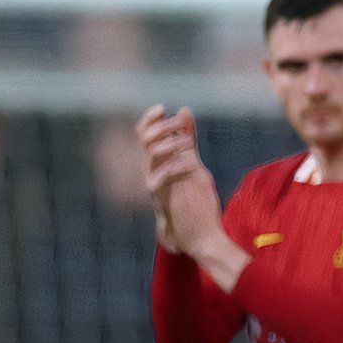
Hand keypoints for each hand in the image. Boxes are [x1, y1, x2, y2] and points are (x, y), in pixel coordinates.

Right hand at [135, 105, 222, 257]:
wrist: (198, 234)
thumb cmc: (194, 199)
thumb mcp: (193, 162)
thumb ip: (187, 139)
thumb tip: (184, 110)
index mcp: (157, 161)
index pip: (145, 134)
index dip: (149, 119)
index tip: (161, 108)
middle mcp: (151, 170)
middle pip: (146, 140)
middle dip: (162, 127)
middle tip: (181, 125)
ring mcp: (155, 183)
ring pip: (152, 154)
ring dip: (171, 143)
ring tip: (189, 143)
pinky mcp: (162, 197)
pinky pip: (162, 176)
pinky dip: (177, 166)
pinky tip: (192, 164)